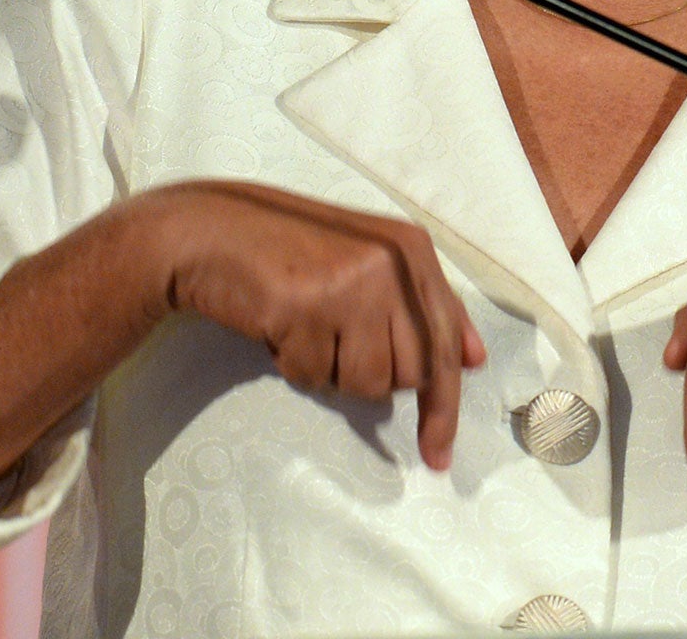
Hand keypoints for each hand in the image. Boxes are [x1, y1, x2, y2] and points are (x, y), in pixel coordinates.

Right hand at [148, 182, 486, 469]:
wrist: (213, 229)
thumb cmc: (295, 252)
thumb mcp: (371, 263)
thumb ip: (424, 306)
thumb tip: (473, 359)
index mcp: (414, 251)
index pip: (444, 345)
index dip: (443, 407)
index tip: (438, 456)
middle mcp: (393, 265)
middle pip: (408, 375)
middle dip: (368, 374)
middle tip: (332, 338)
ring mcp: (351, 285)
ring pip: (366, 383)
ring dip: (331, 370)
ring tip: (306, 326)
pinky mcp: (306, 306)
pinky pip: (314, 376)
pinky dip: (294, 363)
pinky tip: (278, 323)